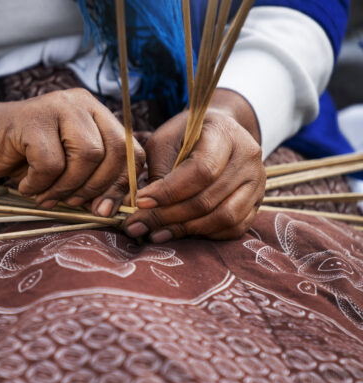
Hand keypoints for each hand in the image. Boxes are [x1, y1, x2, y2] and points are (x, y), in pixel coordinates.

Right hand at [0, 88, 143, 215]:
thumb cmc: (23, 155)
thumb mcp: (64, 165)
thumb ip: (90, 177)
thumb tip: (111, 208)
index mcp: (95, 113)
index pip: (129, 148)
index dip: (121, 183)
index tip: (105, 207)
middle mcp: (81, 104)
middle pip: (113, 151)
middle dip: (96, 187)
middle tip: (75, 204)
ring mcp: (57, 107)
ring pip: (86, 156)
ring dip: (67, 187)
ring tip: (46, 196)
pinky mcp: (31, 120)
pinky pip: (51, 163)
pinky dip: (39, 184)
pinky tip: (26, 186)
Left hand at [124, 89, 265, 241]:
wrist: (220, 133)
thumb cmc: (186, 137)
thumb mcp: (165, 141)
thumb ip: (158, 170)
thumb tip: (142, 207)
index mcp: (224, 134)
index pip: (201, 171)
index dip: (169, 191)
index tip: (141, 202)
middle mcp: (248, 158)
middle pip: (209, 198)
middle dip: (168, 216)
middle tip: (138, 225)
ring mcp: (257, 182)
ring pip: (224, 217)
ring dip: (185, 230)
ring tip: (155, 234)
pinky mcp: (257, 202)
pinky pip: (234, 228)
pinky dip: (205, 235)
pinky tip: (180, 233)